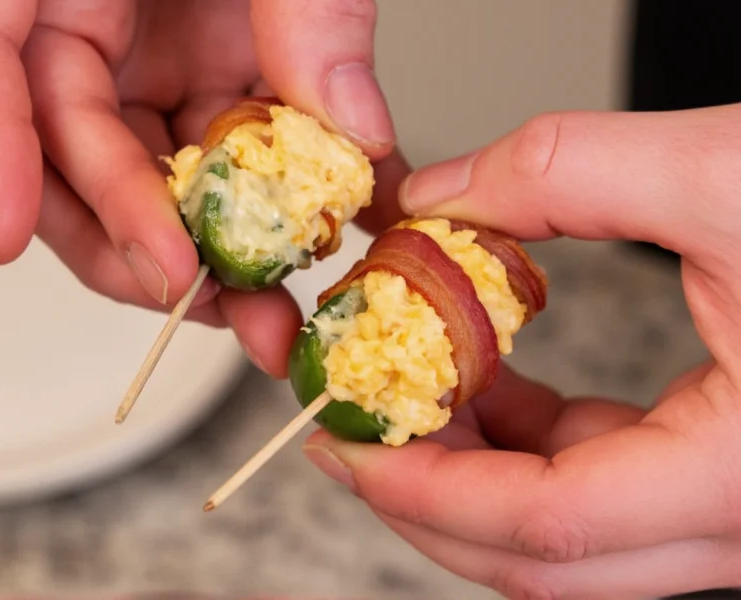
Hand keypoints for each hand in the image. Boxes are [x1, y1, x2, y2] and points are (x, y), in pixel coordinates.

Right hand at [0, 0, 402, 376]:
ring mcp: (145, 50)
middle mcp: (84, 11)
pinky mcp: (203, 71)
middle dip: (127, 238)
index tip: (6, 235)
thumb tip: (349, 128)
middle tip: (191, 294)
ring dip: (202, 249)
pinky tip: (313, 240)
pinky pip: (217, 154)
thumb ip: (309, 6)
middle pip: (62, 146)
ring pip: (143, 176)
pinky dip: (265, 205)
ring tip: (263, 304)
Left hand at [304, 105, 740, 597]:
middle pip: (542, 559)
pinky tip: (488, 384)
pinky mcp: (725, 479)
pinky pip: (604, 492)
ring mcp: (737, 511)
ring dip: (475, 472)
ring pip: (570, 537)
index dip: (423, 492)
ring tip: (409, 393)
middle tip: (352, 434)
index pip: (545, 526)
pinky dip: (530, 449)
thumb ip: (567, 172)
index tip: (344, 445)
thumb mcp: (732, 172)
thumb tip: (439, 195)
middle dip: (430, 499)